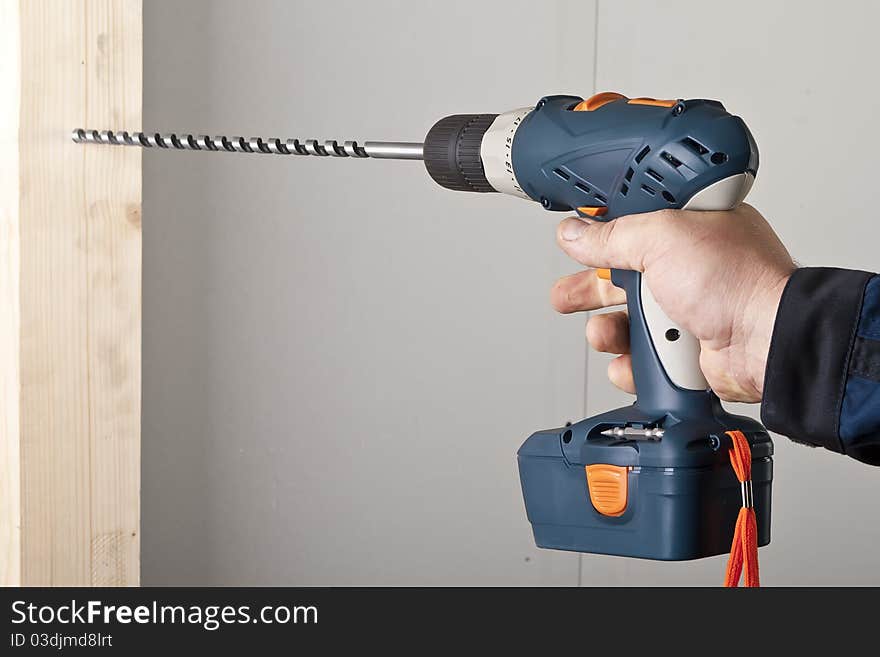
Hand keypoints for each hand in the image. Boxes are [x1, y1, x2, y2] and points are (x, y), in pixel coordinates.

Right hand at [551, 204, 795, 402]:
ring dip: (607, 332)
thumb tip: (575, 233)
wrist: (766, 341)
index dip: (601, 235)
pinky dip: (631, 365)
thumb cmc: (737, 281)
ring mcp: (686, 312)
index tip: (577, 241)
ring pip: (626, 324)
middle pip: (621, 279)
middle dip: (589, 290)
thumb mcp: (661, 238)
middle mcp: (687, 270)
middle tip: (565, 296)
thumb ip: (611, 237)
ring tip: (606, 334)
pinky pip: (640, 361)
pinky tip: (630, 361)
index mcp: (688, 231)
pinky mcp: (684, 351)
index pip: (632, 227)